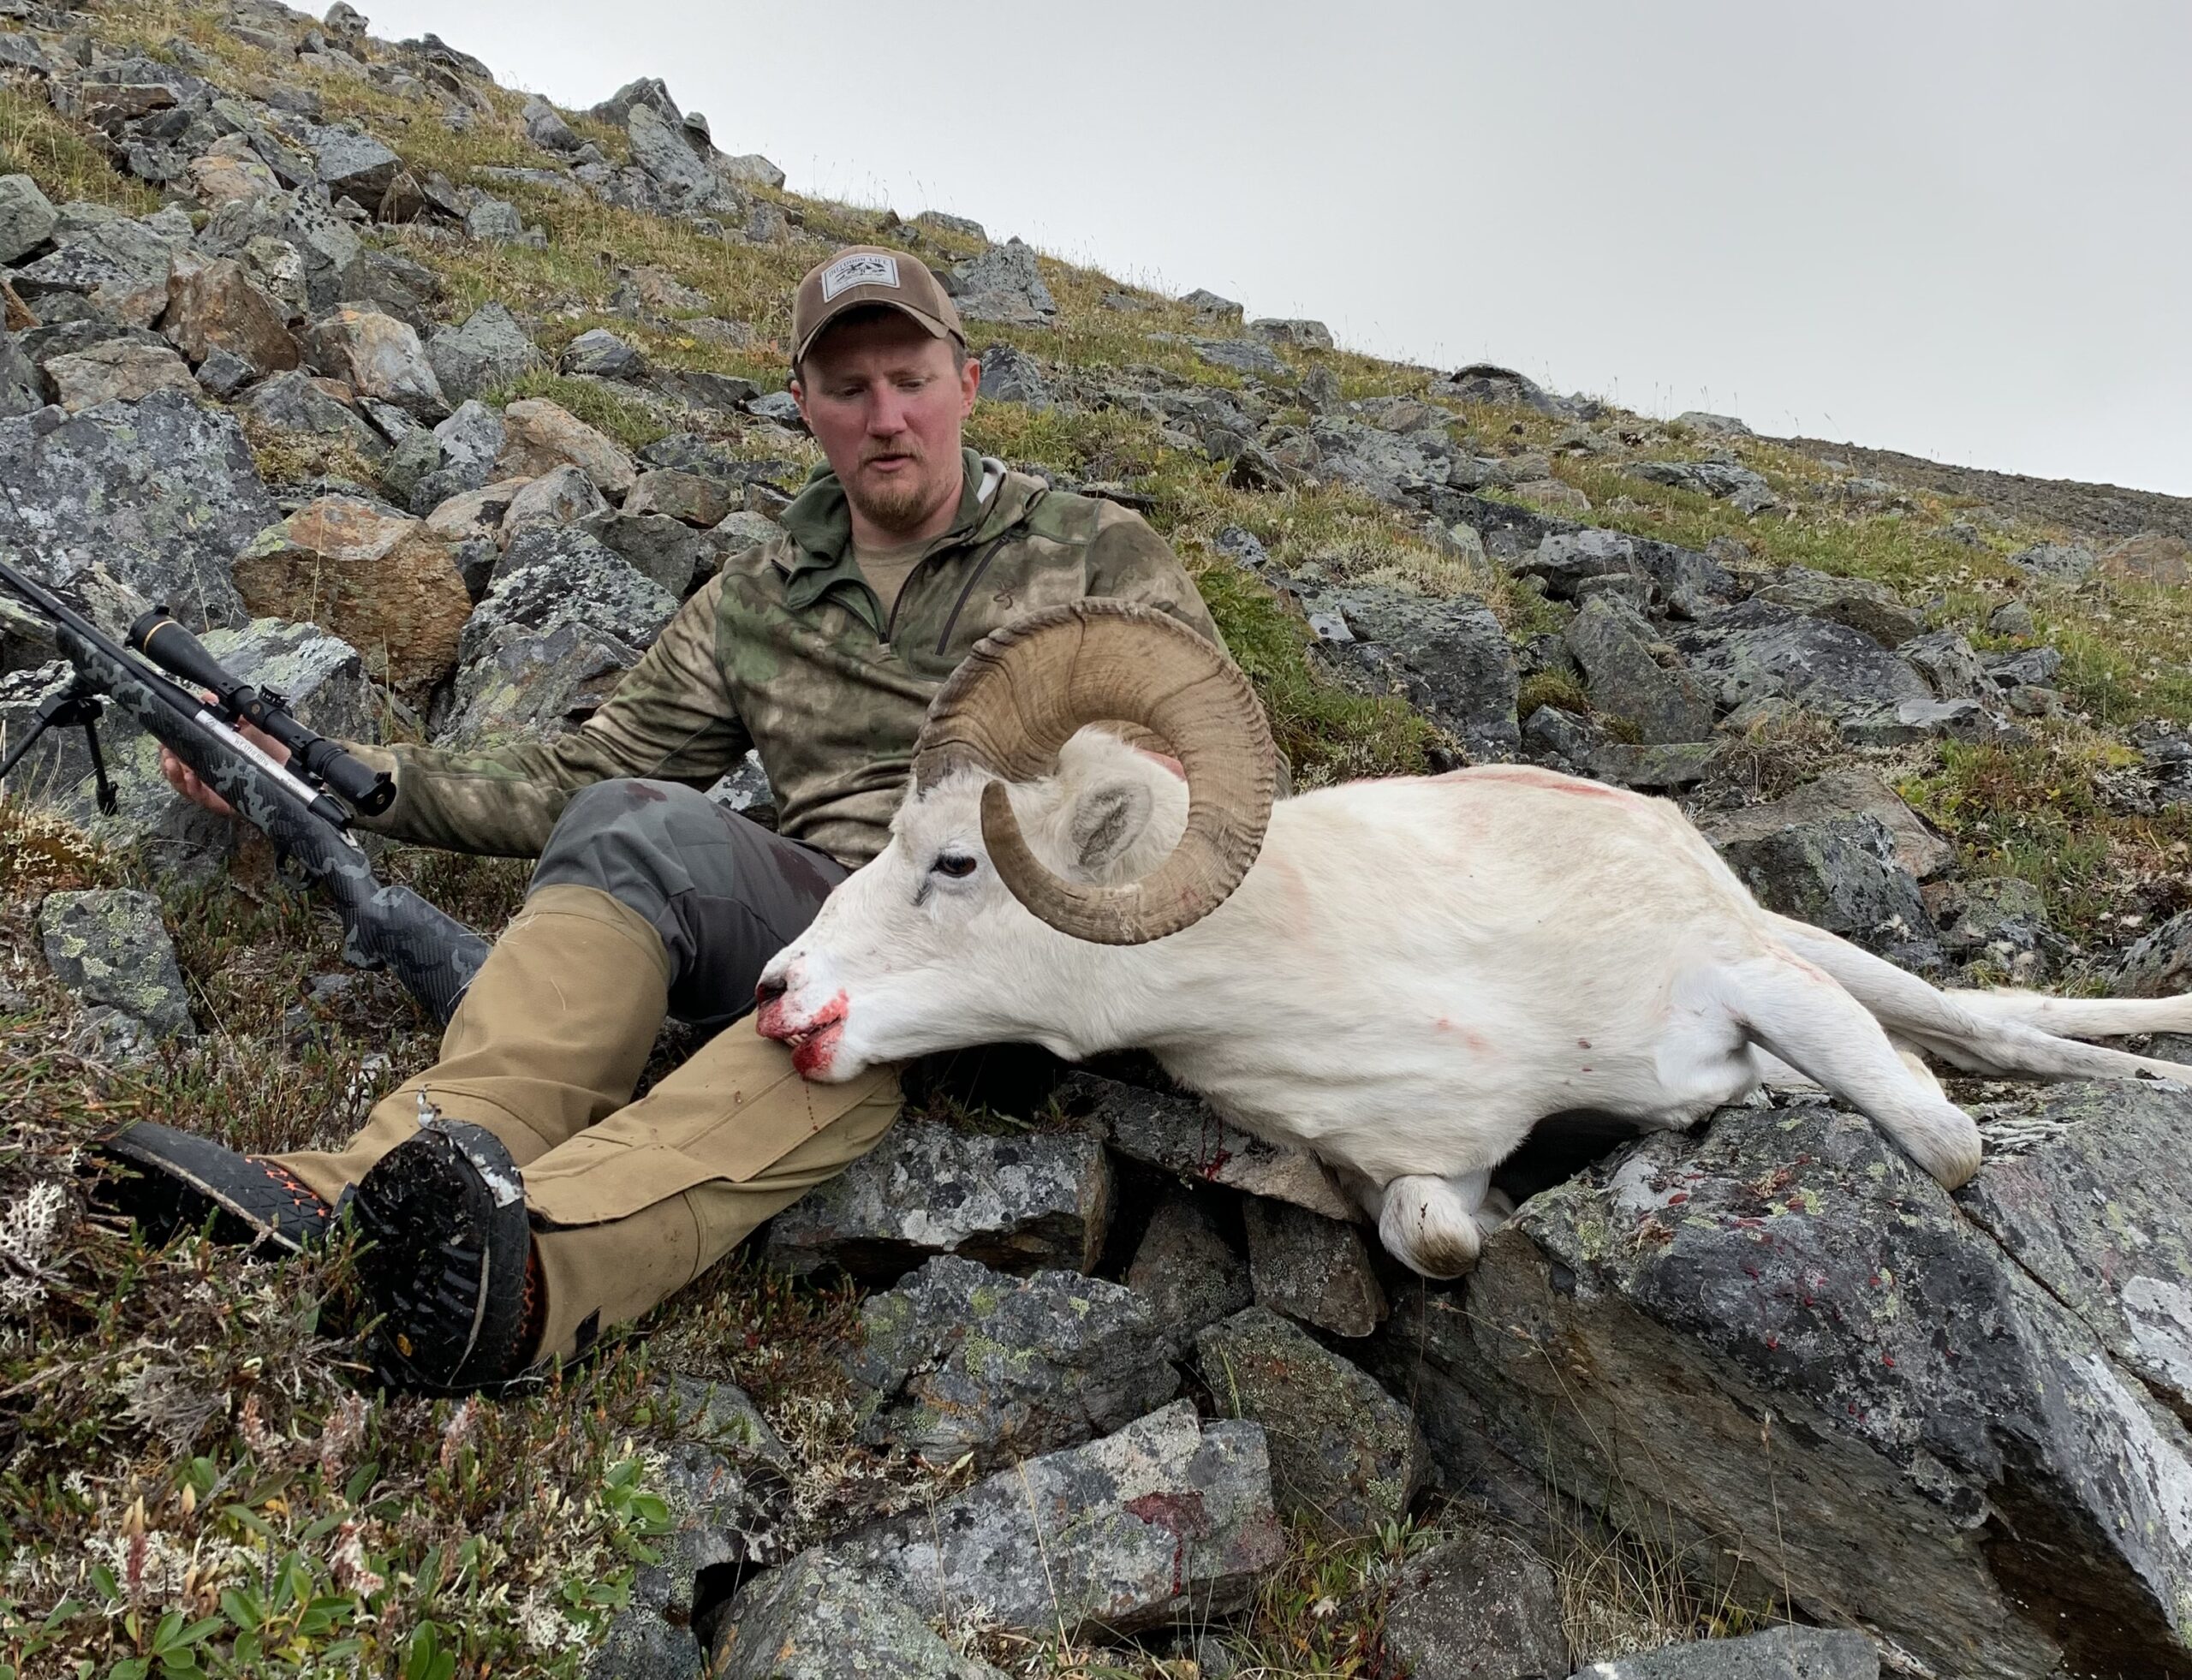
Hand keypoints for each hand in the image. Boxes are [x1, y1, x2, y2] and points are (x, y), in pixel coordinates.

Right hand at [158, 696, 289, 816]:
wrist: (293, 768)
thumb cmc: (269, 748)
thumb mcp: (249, 726)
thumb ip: (229, 711)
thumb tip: (209, 696)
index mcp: (211, 756)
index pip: (182, 753)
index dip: (168, 748)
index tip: (162, 740)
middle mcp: (210, 772)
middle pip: (178, 770)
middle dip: (167, 760)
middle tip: (165, 752)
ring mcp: (216, 788)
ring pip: (185, 786)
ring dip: (175, 774)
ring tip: (172, 764)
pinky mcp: (224, 802)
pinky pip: (203, 798)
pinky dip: (193, 789)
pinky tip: (191, 778)